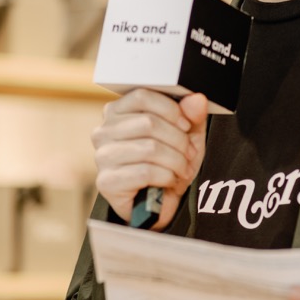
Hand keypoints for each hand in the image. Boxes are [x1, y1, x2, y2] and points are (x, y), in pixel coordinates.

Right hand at [92, 89, 207, 229]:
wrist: (160, 203)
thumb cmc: (169, 163)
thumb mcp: (187, 135)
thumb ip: (192, 115)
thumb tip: (197, 99)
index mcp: (117, 112)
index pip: (141, 96)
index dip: (171, 109)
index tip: (186, 125)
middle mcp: (103, 131)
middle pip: (149, 123)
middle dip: (178, 140)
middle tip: (188, 153)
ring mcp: (102, 156)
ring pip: (150, 148)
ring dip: (175, 160)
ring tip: (182, 168)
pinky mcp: (106, 181)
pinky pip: (145, 172)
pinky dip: (166, 177)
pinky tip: (169, 181)